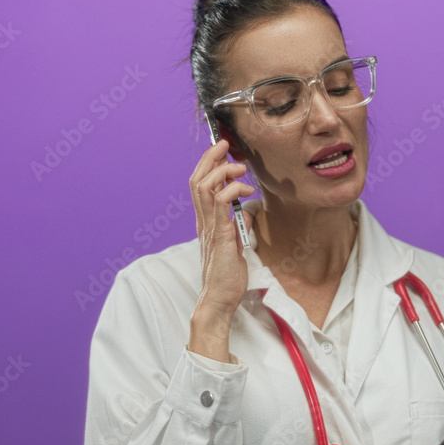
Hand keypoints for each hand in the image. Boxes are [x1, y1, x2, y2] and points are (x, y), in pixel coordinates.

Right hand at [188, 139, 255, 356]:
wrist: (219, 299)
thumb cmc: (226, 275)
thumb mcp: (235, 244)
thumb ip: (236, 225)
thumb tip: (246, 211)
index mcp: (205, 222)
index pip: (199, 184)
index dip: (207, 163)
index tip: (221, 150)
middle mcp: (203, 222)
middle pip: (197, 179)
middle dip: (211, 157)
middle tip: (226, 145)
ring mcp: (210, 228)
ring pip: (205, 187)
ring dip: (223, 171)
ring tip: (240, 169)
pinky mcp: (220, 236)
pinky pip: (220, 204)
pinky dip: (231, 191)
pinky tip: (245, 193)